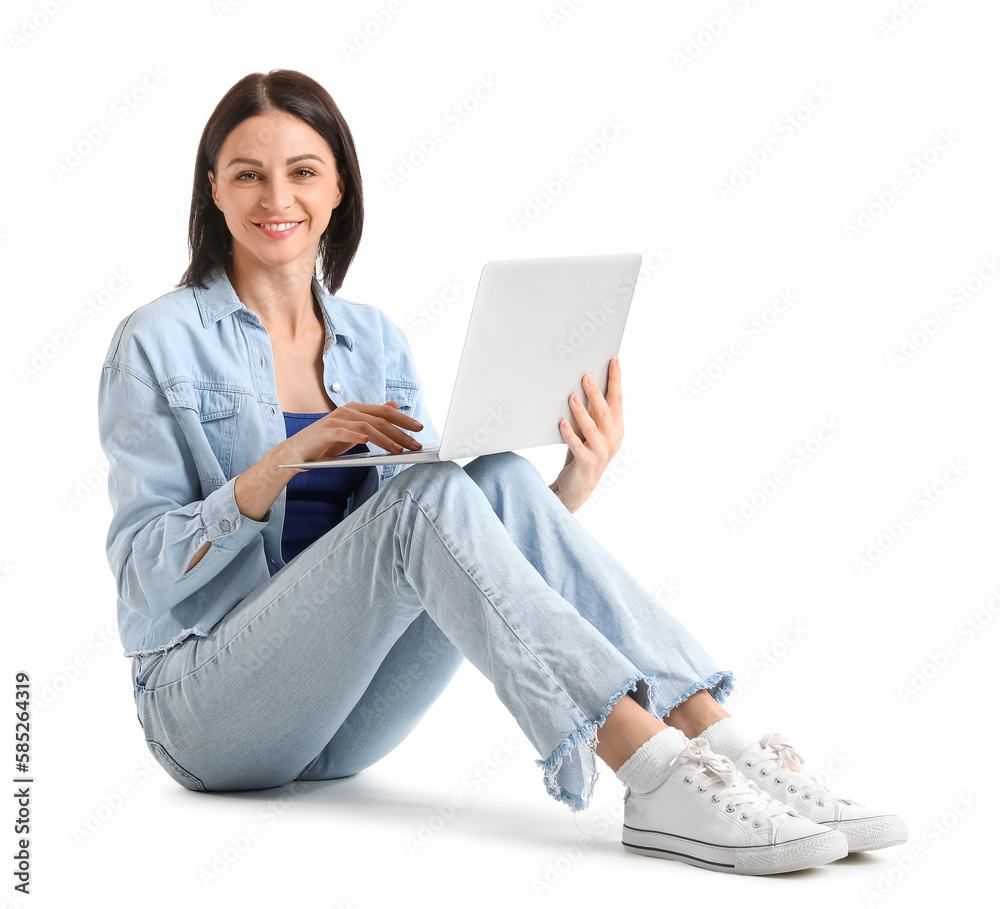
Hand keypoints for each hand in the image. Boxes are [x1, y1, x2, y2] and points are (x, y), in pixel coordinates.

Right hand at [277, 400, 422, 470]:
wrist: (299, 452)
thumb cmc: (328, 442)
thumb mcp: (355, 430)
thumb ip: (373, 419)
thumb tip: (394, 405)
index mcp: (357, 409)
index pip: (385, 411)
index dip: (404, 419)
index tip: (420, 428)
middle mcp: (348, 411)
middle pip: (380, 419)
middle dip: (401, 432)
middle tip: (416, 443)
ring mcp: (336, 420)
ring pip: (366, 427)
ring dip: (385, 439)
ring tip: (398, 450)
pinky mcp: (326, 431)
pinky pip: (344, 432)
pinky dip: (356, 436)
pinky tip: (367, 441)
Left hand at [550, 358, 624, 512]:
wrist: (578, 485)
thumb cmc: (583, 451)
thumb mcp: (590, 431)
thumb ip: (592, 413)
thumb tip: (584, 385)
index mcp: (616, 428)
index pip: (617, 400)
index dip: (616, 380)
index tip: (614, 361)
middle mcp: (612, 439)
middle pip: (605, 412)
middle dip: (596, 393)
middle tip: (586, 377)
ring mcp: (601, 452)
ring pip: (592, 428)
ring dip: (581, 411)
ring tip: (572, 396)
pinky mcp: (587, 463)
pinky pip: (577, 446)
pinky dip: (569, 434)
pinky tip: (561, 424)